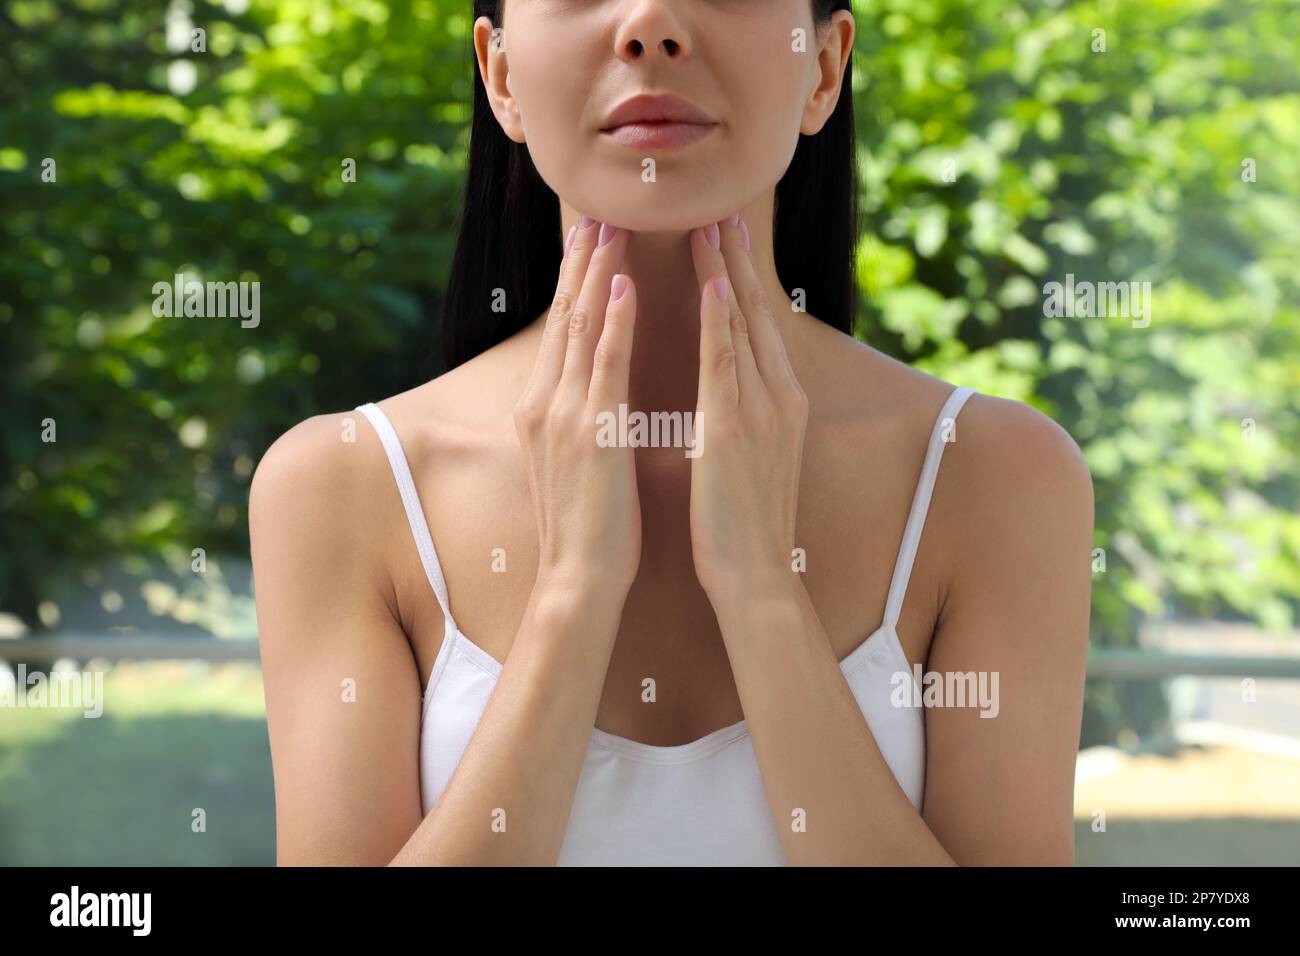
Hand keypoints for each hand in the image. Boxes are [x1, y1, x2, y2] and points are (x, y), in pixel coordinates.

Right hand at [514, 219, 640, 596]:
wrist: (579, 578)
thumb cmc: (588, 528)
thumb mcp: (576, 464)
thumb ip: (580, 421)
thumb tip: (596, 394)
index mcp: (541, 410)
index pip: (559, 332)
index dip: (574, 284)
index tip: (587, 243)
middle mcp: (543, 403)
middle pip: (563, 317)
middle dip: (580, 263)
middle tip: (596, 214)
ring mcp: (563, 415)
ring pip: (579, 327)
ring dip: (597, 273)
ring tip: (611, 227)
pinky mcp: (591, 431)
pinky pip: (603, 363)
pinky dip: (612, 320)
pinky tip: (624, 284)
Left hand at [687, 215, 808, 604]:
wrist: (755, 576)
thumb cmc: (741, 524)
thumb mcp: (747, 458)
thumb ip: (739, 416)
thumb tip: (723, 390)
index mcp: (779, 404)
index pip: (758, 327)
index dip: (742, 280)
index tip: (726, 239)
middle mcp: (777, 398)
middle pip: (757, 314)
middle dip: (739, 261)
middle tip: (722, 211)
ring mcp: (760, 412)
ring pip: (742, 327)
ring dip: (726, 273)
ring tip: (710, 226)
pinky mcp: (733, 431)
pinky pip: (726, 365)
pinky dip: (722, 322)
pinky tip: (715, 285)